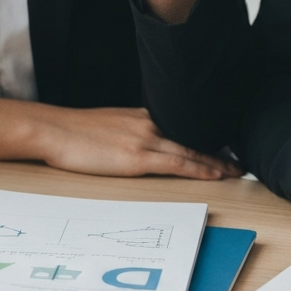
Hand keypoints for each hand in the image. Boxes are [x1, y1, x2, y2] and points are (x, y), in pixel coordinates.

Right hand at [0, 97, 241, 179]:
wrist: (52, 129)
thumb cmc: (71, 131)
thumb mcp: (105, 124)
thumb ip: (125, 131)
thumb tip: (133, 143)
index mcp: (140, 116)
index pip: (180, 126)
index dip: (202, 137)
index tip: (220, 144)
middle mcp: (148, 124)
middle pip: (191, 138)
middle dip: (216, 151)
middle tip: (238, 160)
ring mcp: (144, 140)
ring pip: (189, 151)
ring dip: (215, 162)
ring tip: (234, 170)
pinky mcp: (136, 157)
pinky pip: (176, 164)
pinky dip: (198, 168)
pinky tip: (213, 174)